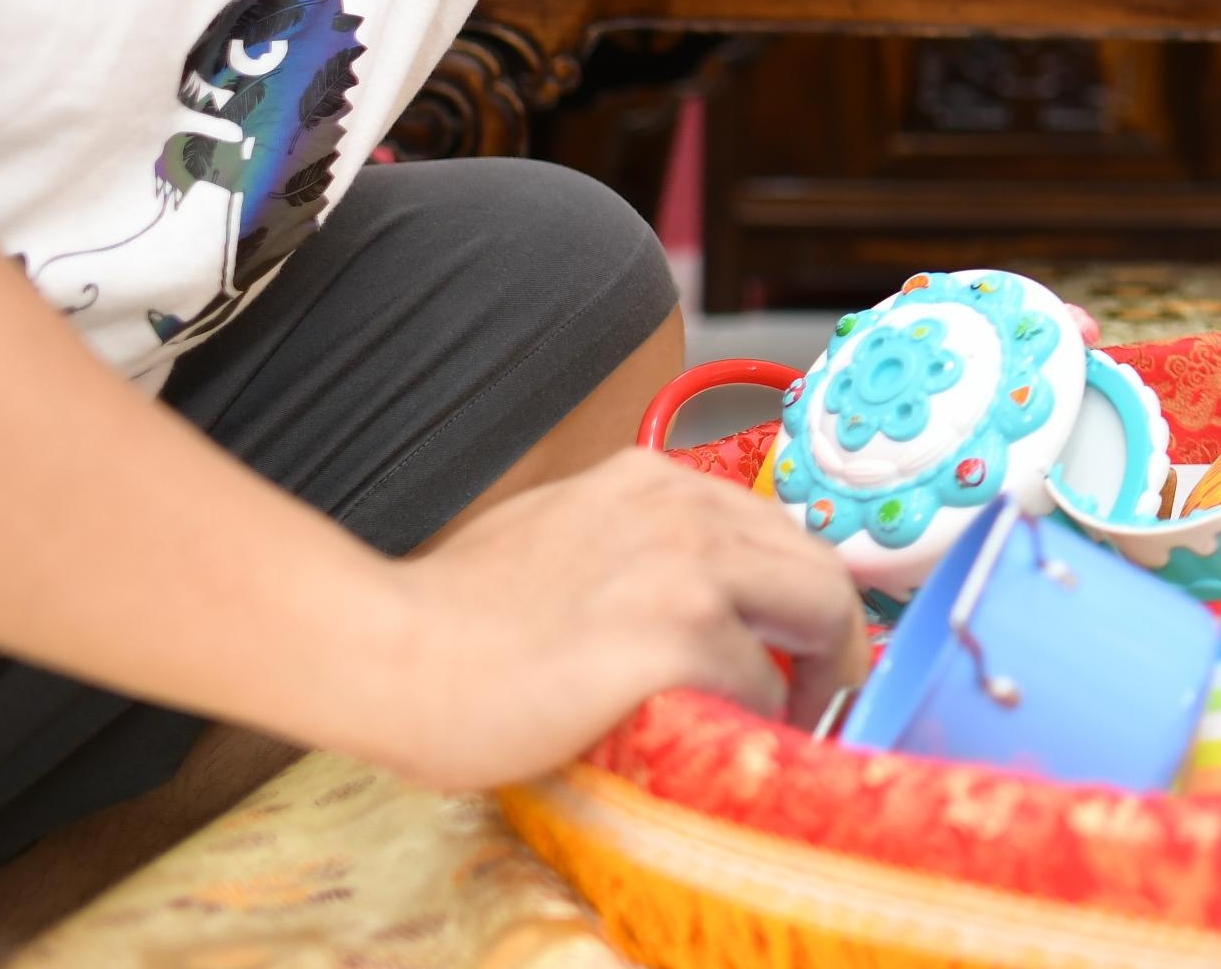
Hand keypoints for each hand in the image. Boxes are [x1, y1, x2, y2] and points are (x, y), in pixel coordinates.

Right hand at [336, 451, 863, 791]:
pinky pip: (761, 683)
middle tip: (820, 692)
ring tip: (787, 723)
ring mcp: (687, 567)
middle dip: (835, 633)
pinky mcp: (678, 633)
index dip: (796, 589)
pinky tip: (726, 740)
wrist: (386, 651)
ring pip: (816, 612)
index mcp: (650, 480)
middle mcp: (683, 507)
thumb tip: (683, 601)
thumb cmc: (449, 616)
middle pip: (816, 564)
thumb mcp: (556, 537)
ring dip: (814, 677)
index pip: (772, 527)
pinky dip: (756, 717)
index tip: (797, 639)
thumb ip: (628, 550)